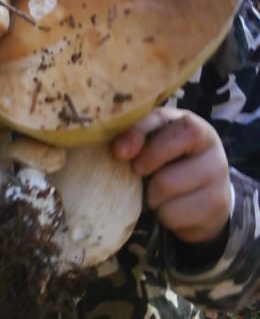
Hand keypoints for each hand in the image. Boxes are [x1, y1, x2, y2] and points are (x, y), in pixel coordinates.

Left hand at [111, 107, 231, 244]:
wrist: (203, 191)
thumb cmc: (170, 158)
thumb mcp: (155, 138)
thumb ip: (136, 134)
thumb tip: (118, 149)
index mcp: (193, 126)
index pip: (164, 123)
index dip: (138, 135)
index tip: (118, 151)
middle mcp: (212, 151)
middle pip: (163, 174)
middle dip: (144, 175)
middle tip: (143, 172)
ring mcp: (219, 181)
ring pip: (166, 194)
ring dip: (153, 197)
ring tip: (161, 190)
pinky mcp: (218, 208)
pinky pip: (174, 215)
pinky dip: (165, 214)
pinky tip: (174, 205)